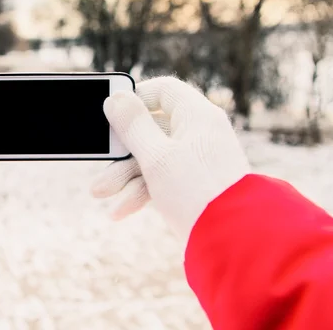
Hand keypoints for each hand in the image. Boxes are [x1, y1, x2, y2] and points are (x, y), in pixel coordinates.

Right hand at [92, 77, 250, 241]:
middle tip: (100, 160)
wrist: (233, 242)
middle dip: (121, 150)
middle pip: (152, 129)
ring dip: (125, 176)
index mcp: (196, 116)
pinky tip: (119, 211)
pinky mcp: (194, 184)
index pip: (163, 90)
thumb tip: (116, 99)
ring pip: (153, 157)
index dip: (135, 97)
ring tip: (100, 193)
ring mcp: (197, 160)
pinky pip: (163, 178)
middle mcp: (199, 133)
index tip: (112, 112)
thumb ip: (132, 126)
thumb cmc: (196, 192)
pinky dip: (141, 191)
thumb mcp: (156, 156)